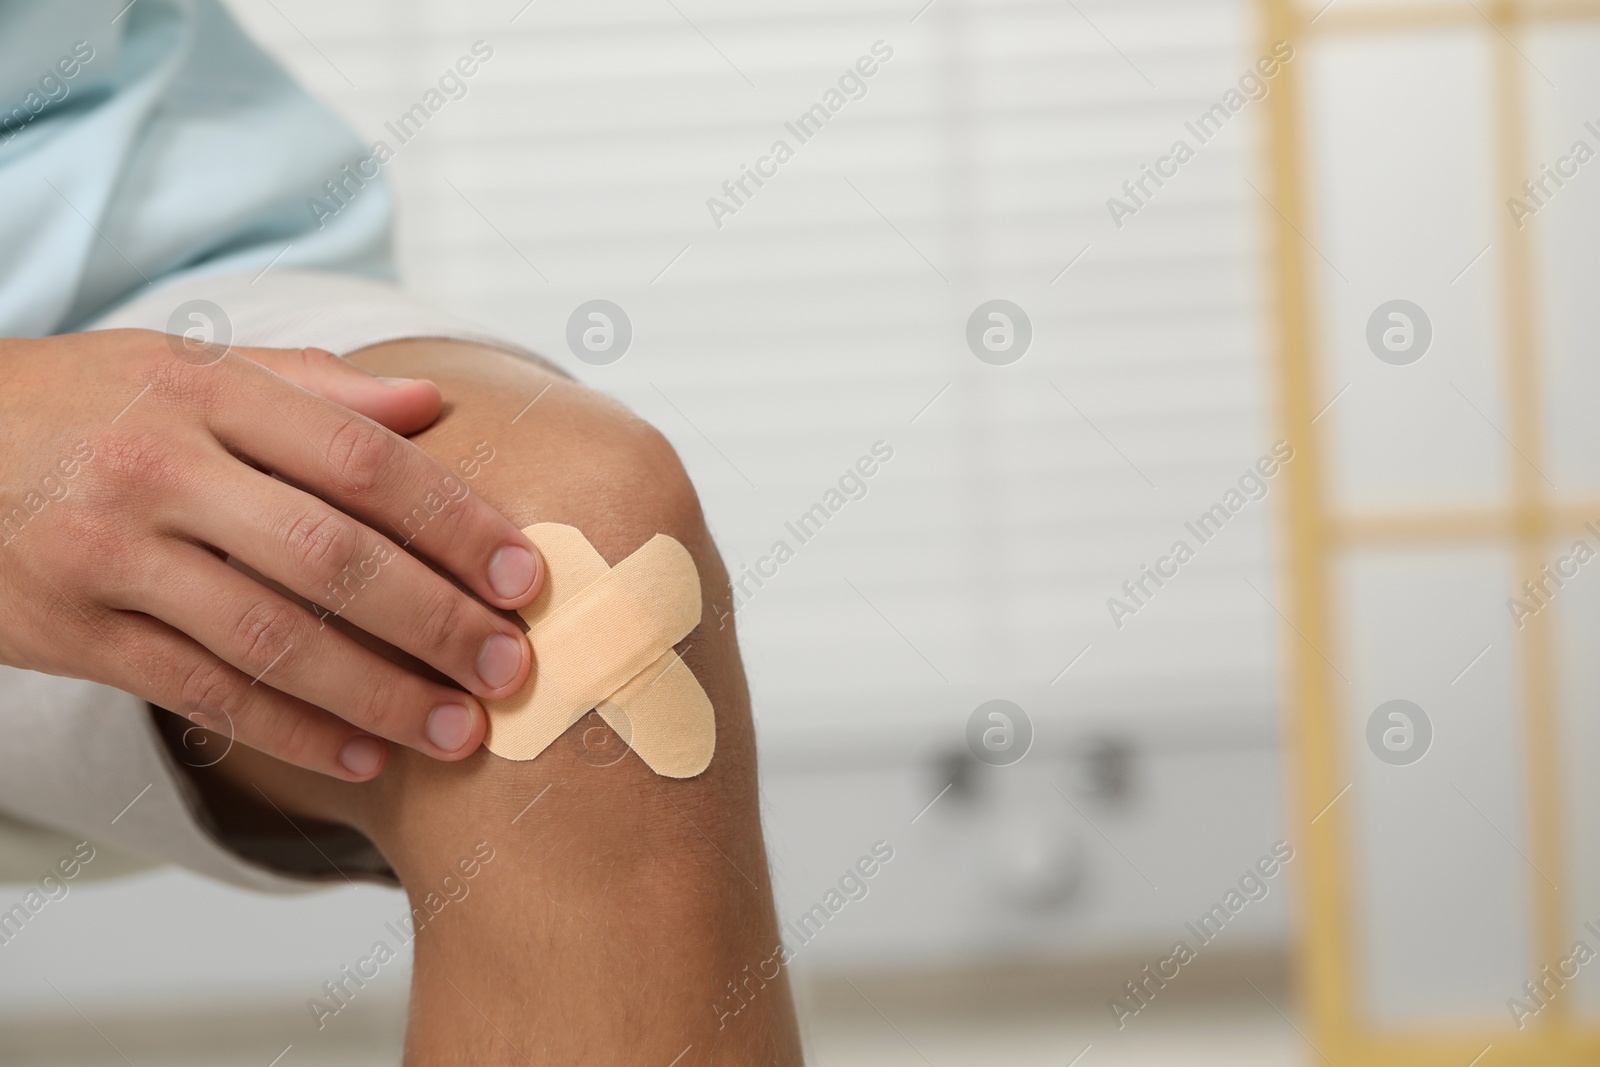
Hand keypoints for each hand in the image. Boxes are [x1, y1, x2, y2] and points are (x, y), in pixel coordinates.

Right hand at [0, 329, 542, 780]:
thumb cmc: (88, 405)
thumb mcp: (187, 366)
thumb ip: (313, 386)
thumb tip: (432, 404)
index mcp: (206, 393)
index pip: (360, 459)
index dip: (455, 520)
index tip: (524, 574)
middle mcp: (158, 470)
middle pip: (328, 554)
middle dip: (434, 619)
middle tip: (510, 666)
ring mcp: (109, 555)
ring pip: (269, 638)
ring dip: (378, 694)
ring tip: (456, 732)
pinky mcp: (72, 632)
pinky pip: (200, 694)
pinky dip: (289, 732)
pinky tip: (359, 757)